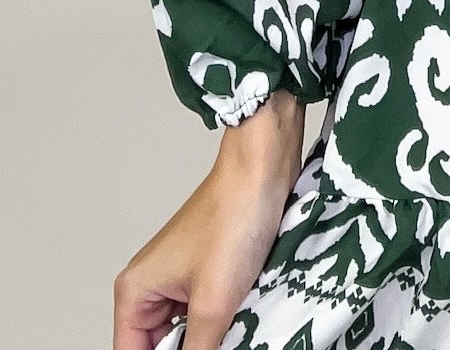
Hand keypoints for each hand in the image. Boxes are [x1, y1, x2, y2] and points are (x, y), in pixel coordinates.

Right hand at [113, 89, 305, 349]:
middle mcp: (151, 286)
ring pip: (189, 334)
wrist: (265, 167)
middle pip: (162, 347)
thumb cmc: (234, 216)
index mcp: (135, 292)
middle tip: (222, 340)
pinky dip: (224, 323)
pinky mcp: (209, 272)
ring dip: (212, 338)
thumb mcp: (214, 304)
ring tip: (234, 328)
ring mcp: (181, 279)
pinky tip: (242, 320)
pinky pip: (208, 315)